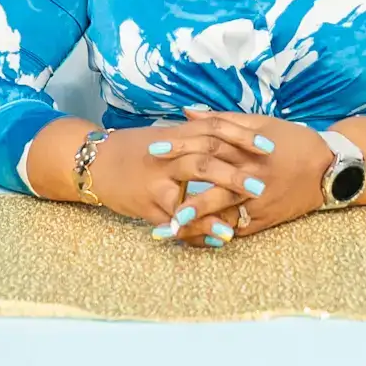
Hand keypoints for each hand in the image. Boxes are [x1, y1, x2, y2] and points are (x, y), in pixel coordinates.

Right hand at [82, 124, 265, 228]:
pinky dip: (196, 230)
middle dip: (235, 173)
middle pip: (206, 160)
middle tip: (262, 184)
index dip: (243, 136)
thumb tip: (232, 127)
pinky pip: (174, 220)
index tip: (269, 144)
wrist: (95, 162)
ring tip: (238, 222)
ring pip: (189, 193)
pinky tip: (216, 238)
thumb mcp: (167, 134)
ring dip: (215, 208)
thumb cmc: (136, 148)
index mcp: (177, 135)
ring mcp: (156, 181)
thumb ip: (197, 131)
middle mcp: (168, 156)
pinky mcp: (147, 205)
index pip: (215, 129)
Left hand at [159, 111, 330, 245]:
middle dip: (183, 187)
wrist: (330, 170)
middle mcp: (253, 175)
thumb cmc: (294, 141)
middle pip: (213, 180)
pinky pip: (238, 228)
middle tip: (154, 193)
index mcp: (249, 147)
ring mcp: (260, 200)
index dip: (181, 146)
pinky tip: (195, 239)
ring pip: (224, 211)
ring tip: (171, 227)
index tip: (154, 150)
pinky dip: (216, 233)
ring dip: (197, 220)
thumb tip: (188, 112)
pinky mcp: (266, 219)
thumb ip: (223, 119)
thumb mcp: (262, 122)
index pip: (210, 144)